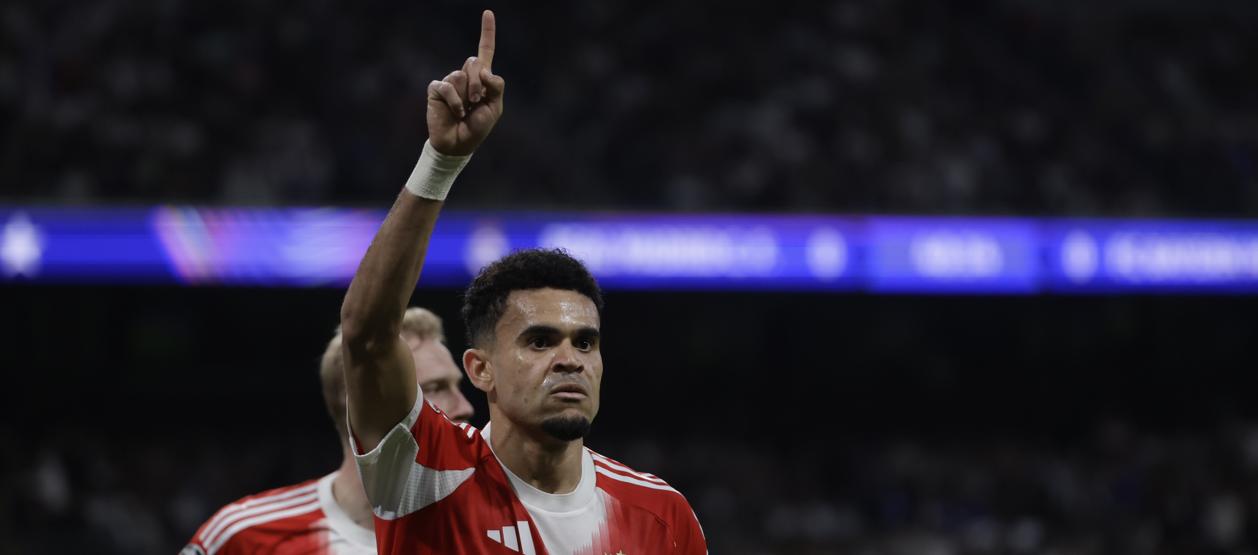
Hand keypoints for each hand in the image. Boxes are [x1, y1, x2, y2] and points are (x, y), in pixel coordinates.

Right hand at [426, 10, 504, 155]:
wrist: (459, 144)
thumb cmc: (477, 127)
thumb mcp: (495, 108)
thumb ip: (496, 88)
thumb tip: (485, 69)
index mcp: (482, 79)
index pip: (485, 51)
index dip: (487, 32)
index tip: (488, 12)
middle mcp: (465, 76)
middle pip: (474, 62)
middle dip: (478, 84)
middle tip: (477, 102)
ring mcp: (450, 81)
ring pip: (461, 75)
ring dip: (466, 96)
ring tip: (464, 111)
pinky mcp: (437, 89)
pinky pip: (447, 86)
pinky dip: (455, 101)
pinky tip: (456, 112)